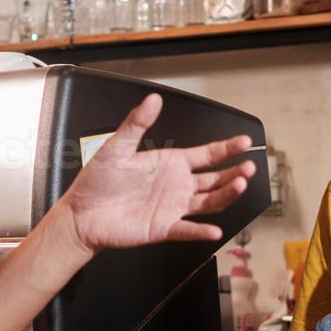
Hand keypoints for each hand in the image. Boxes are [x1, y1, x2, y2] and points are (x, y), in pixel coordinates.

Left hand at [56, 94, 255, 252]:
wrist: (81, 214)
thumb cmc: (97, 181)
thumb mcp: (116, 147)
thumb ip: (137, 124)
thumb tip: (152, 100)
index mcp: (170, 163)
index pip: (207, 154)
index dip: (227, 148)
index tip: (244, 141)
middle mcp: (177, 185)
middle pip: (215, 178)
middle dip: (235, 172)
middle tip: (249, 166)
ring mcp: (173, 207)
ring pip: (210, 202)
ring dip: (226, 194)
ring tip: (239, 184)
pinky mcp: (164, 228)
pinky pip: (188, 230)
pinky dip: (201, 231)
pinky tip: (213, 230)